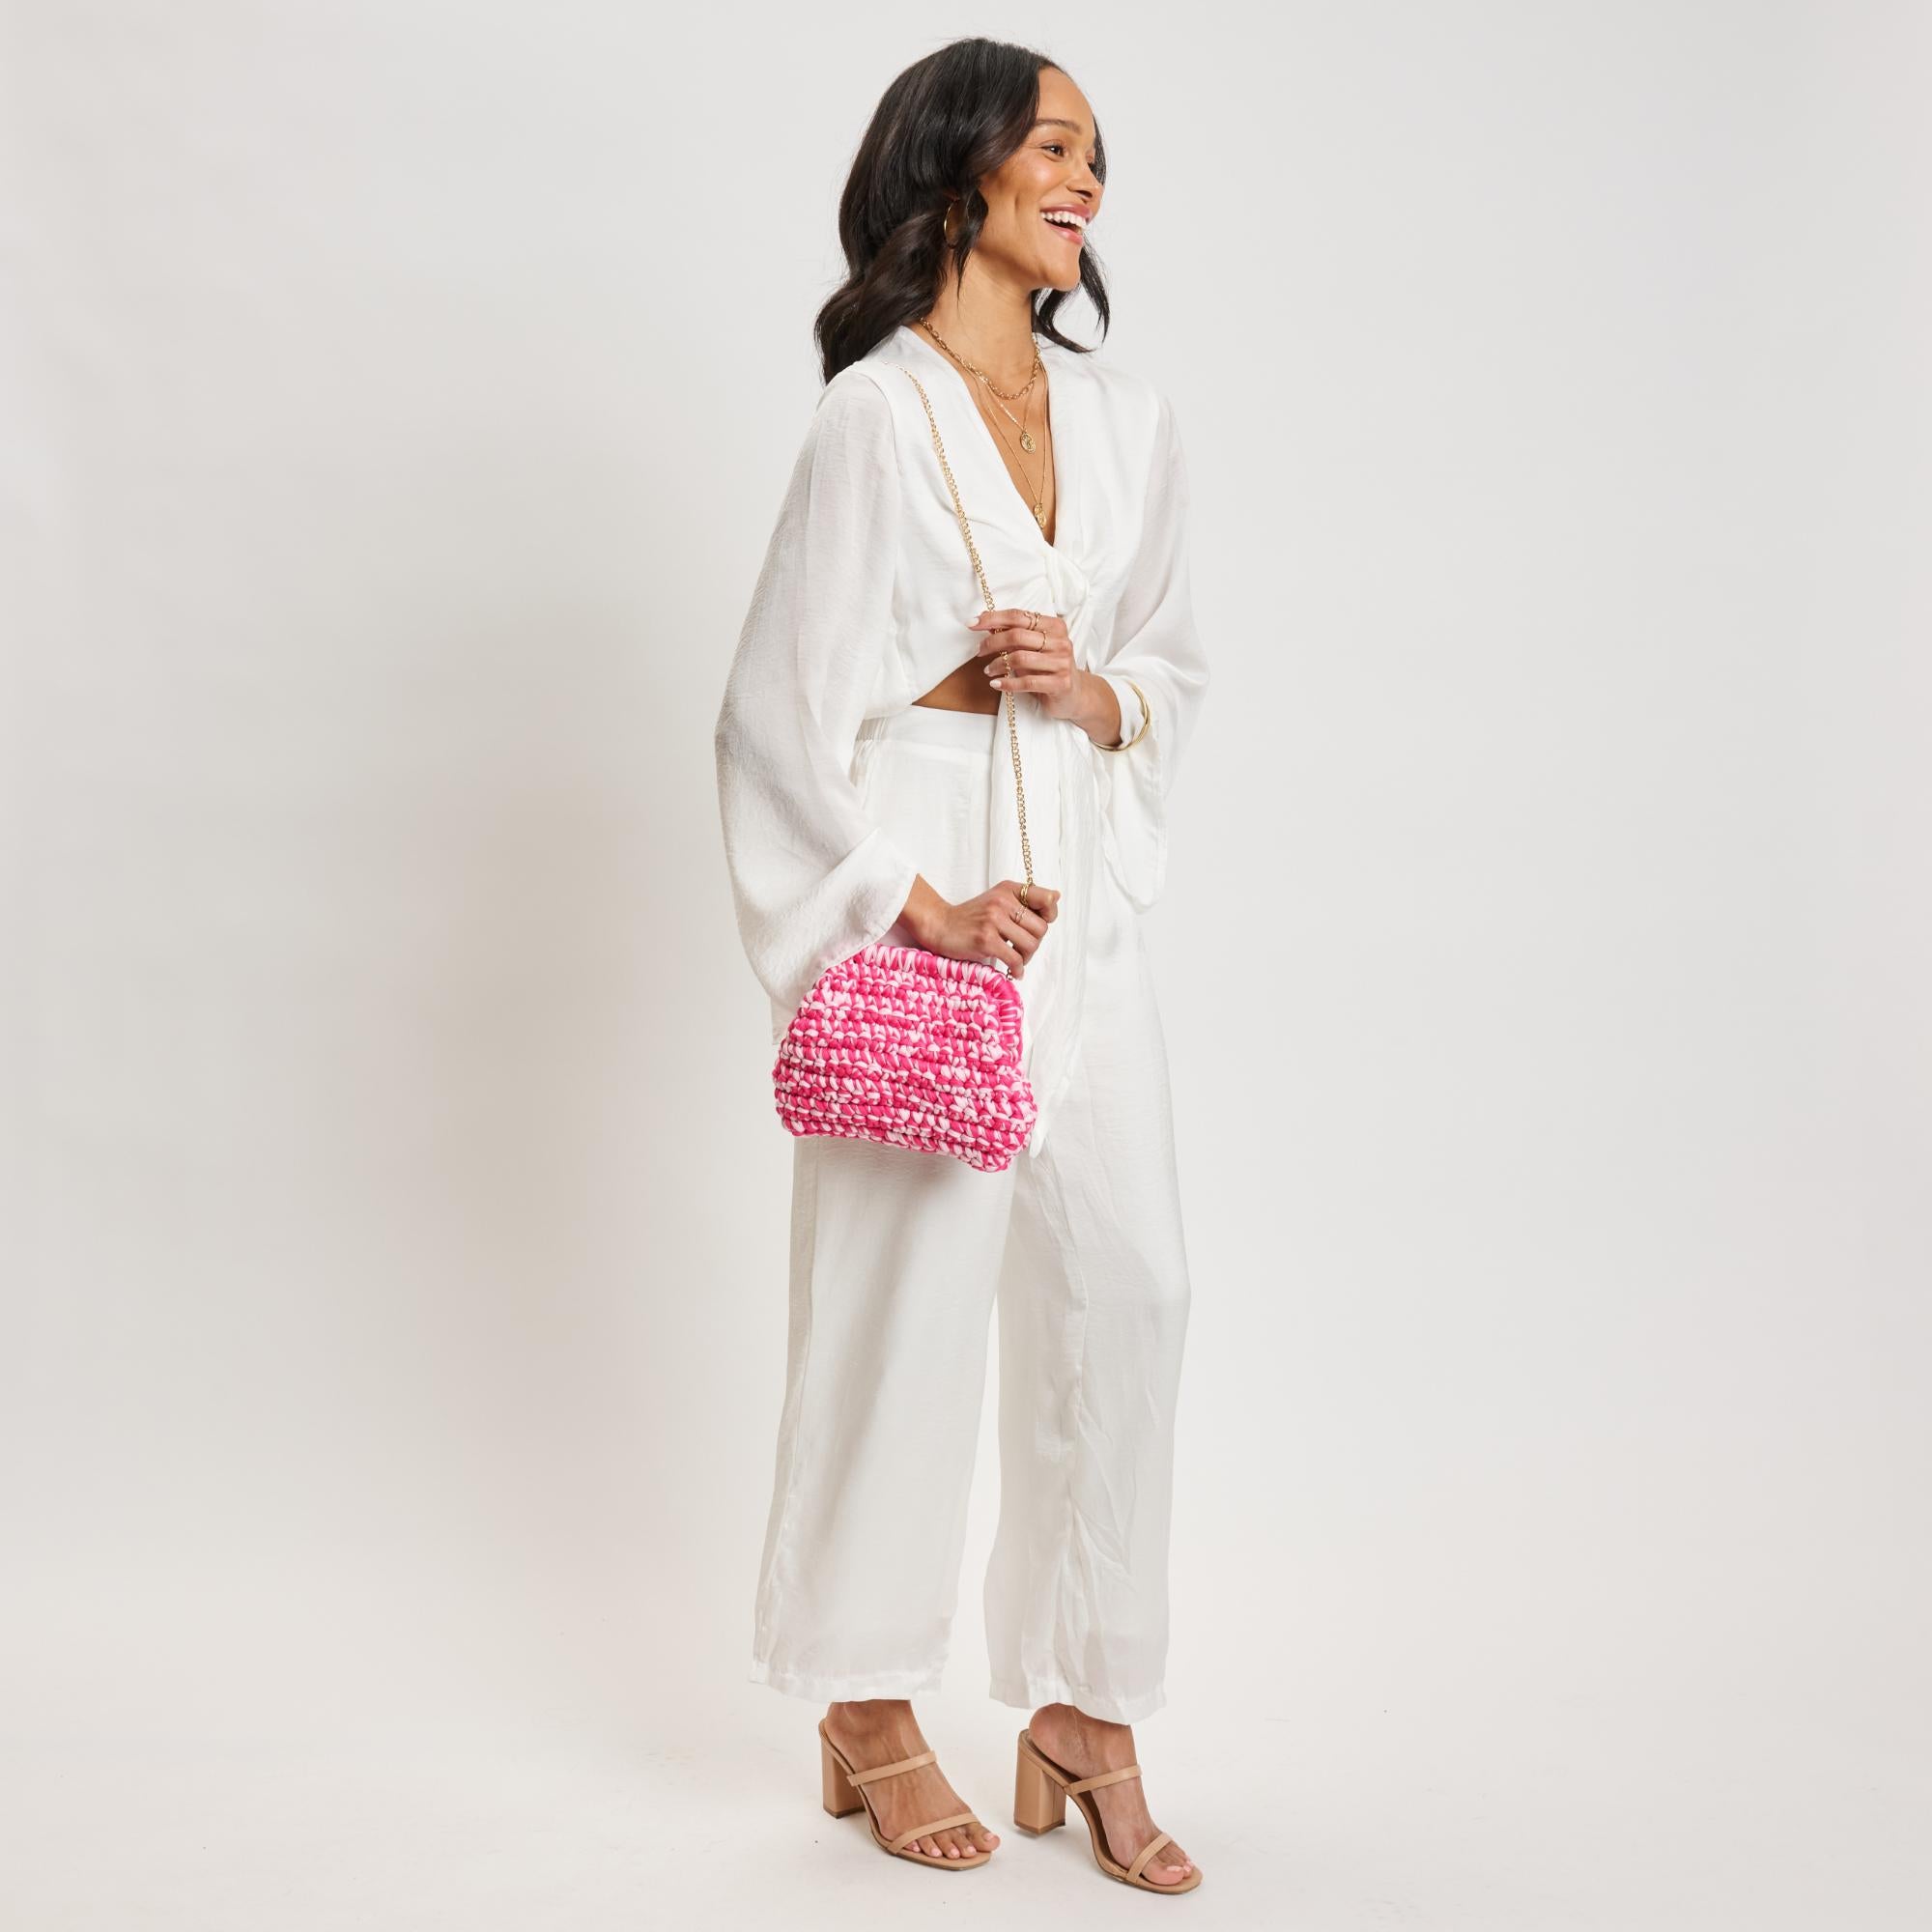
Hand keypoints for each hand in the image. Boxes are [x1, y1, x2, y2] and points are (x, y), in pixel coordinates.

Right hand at [910, 876, 1061, 979]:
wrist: (940, 925)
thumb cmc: (971, 917)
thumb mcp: (998, 899)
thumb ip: (1025, 900)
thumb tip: (1056, 896)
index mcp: (1009, 890)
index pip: (1047, 898)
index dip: (1050, 915)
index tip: (1038, 925)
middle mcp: (1003, 901)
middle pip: (1041, 928)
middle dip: (1035, 942)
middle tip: (1022, 948)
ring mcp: (994, 920)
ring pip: (1031, 944)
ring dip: (1026, 957)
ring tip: (1015, 958)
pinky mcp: (986, 939)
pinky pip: (1015, 959)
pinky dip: (1017, 969)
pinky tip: (1012, 971)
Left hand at [967, 608, 1119, 741]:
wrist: (1074, 695)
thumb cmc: (1048, 669)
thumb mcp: (1034, 649)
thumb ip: (1016, 636)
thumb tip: (985, 624)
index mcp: (1054, 626)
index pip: (1019, 616)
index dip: (993, 618)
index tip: (972, 624)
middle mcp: (1060, 641)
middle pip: (1017, 635)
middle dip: (992, 642)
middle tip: (979, 651)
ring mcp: (1062, 662)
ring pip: (1020, 658)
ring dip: (998, 664)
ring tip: (988, 670)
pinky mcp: (1060, 683)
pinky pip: (1027, 682)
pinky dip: (1007, 683)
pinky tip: (996, 684)